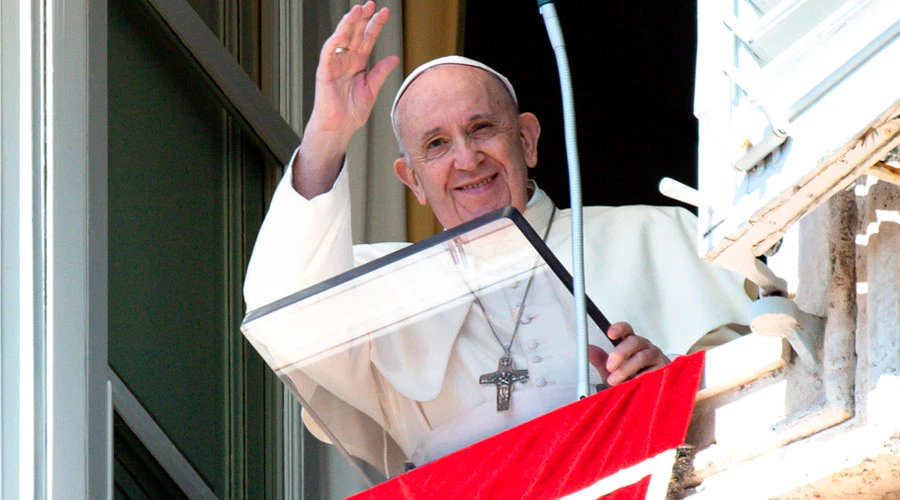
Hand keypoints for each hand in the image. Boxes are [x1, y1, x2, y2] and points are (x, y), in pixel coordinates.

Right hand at [294, 2, 399, 196]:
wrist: (339, 128)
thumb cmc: (352, 112)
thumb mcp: (372, 89)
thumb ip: (381, 73)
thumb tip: (394, 58)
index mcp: (358, 63)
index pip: (367, 39)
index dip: (375, 25)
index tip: (384, 13)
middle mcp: (346, 60)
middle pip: (355, 34)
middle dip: (362, 19)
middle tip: (371, 4)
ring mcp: (335, 64)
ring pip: (341, 39)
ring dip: (348, 24)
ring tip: (357, 10)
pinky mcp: (324, 72)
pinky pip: (328, 53)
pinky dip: (335, 42)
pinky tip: (344, 33)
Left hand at [588, 322, 669, 385]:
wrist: (651, 393)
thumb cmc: (632, 378)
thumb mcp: (613, 370)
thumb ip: (601, 360)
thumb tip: (588, 350)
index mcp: (632, 344)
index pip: (627, 330)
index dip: (619, 329)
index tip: (610, 333)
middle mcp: (645, 347)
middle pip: (634, 342)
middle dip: (620, 353)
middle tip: (610, 366)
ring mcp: (655, 357)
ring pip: (642, 357)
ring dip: (626, 369)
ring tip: (615, 381)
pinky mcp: (664, 369)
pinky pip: (653, 371)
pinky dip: (641, 378)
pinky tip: (634, 384)